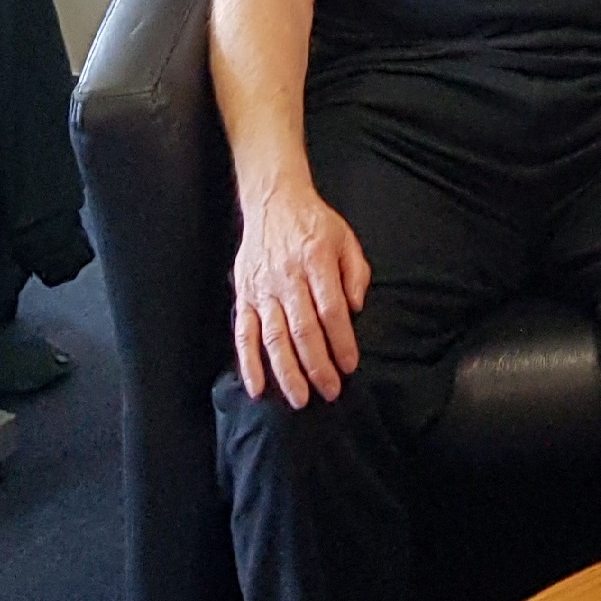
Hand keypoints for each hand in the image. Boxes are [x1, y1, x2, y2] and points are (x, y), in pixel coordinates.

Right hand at [230, 173, 372, 407]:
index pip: (330, 310)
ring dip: (286, 371)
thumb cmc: (315, 223)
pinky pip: (244, 333)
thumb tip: (356, 308)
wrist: (273, 201)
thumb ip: (356, 272)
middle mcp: (287, 277)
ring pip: (273, 337)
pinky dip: (248, 362)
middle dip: (318, 365)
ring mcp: (262, 289)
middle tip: (330, 392)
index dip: (341, 341)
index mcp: (316, 261)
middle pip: (302, 329)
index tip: (350, 365)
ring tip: (299, 398)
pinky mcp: (244, 295)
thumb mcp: (346, 238)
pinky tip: (258, 386)